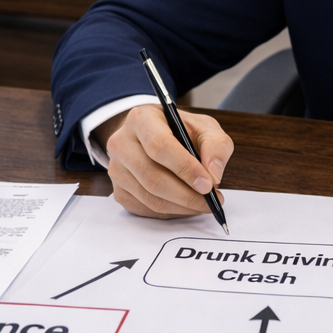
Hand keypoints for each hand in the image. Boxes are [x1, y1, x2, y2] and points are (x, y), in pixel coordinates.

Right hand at [97, 104, 233, 218]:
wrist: (153, 136)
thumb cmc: (179, 130)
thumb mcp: (204, 127)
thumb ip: (216, 146)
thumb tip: (213, 175)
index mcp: (141, 119)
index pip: (159, 146)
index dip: (185, 168)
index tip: (208, 184)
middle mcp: (121, 144)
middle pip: (152, 178)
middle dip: (187, 195)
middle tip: (212, 201)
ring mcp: (116, 170)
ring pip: (150, 198)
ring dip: (182, 207)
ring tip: (203, 204)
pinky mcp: (119, 191)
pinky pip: (147, 209)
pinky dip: (172, 212)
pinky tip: (186, 204)